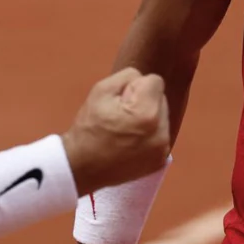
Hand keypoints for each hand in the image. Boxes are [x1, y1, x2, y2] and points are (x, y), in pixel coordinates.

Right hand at [62, 68, 169, 195]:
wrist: (81, 167)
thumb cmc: (89, 127)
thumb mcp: (100, 90)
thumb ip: (127, 76)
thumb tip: (142, 80)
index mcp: (147, 113)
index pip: (156, 81)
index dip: (135, 87)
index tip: (121, 101)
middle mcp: (161, 132)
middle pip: (161, 99)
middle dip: (145, 102)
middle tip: (122, 116)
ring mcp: (162, 149)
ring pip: (162, 117)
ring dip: (148, 118)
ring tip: (126, 130)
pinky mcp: (160, 161)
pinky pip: (160, 136)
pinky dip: (149, 135)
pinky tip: (131, 142)